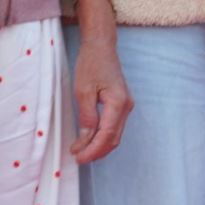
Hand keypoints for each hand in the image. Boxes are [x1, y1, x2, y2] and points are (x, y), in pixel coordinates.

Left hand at [70, 36, 131, 163]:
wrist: (101, 46)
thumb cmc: (91, 64)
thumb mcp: (83, 91)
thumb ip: (87, 117)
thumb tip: (85, 140)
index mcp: (118, 103)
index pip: (107, 135)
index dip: (92, 150)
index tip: (78, 158)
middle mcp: (126, 106)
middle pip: (114, 138)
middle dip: (96, 152)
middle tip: (77, 158)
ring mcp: (126, 105)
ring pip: (115, 134)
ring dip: (99, 146)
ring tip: (81, 151)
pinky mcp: (121, 104)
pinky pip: (114, 127)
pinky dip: (102, 137)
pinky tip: (89, 140)